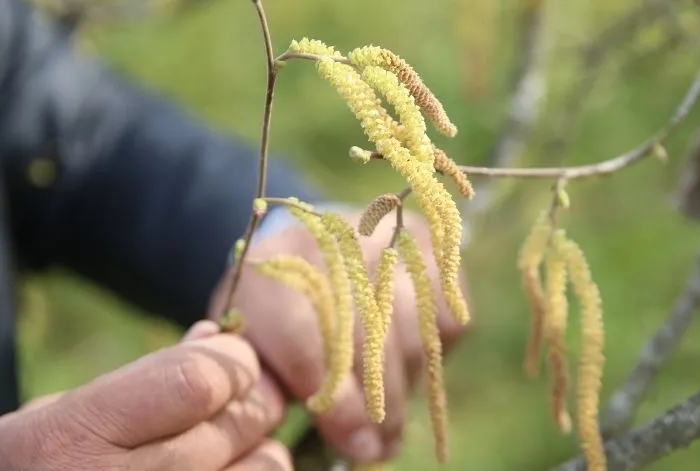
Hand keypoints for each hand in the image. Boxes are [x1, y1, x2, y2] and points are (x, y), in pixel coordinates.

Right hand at [0, 321, 290, 470]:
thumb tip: (212, 334)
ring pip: (263, 468)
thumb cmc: (38, 464)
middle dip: (254, 399)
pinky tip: (224, 469)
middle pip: (236, 424)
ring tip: (233, 445)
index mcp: (77, 437)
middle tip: (248, 396)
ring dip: (261, 448)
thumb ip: (143, 376)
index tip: (236, 358)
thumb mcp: (64, 414)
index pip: (196, 382)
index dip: (233, 362)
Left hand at [208, 208, 468, 463]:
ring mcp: (385, 239)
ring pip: (411, 334)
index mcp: (271, 272)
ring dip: (405, 387)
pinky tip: (404, 363)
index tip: (356, 444)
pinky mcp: (425, 246)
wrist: (306, 246)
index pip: (309, 345)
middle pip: (368, 342)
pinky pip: (445, 319)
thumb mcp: (254, 346)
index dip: (339, 404)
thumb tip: (351, 440)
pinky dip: (433, 352)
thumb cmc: (277, 312)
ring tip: (392, 422)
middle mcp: (332, 245)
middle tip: (380, 448)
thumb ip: (278, 388)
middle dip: (377, 407)